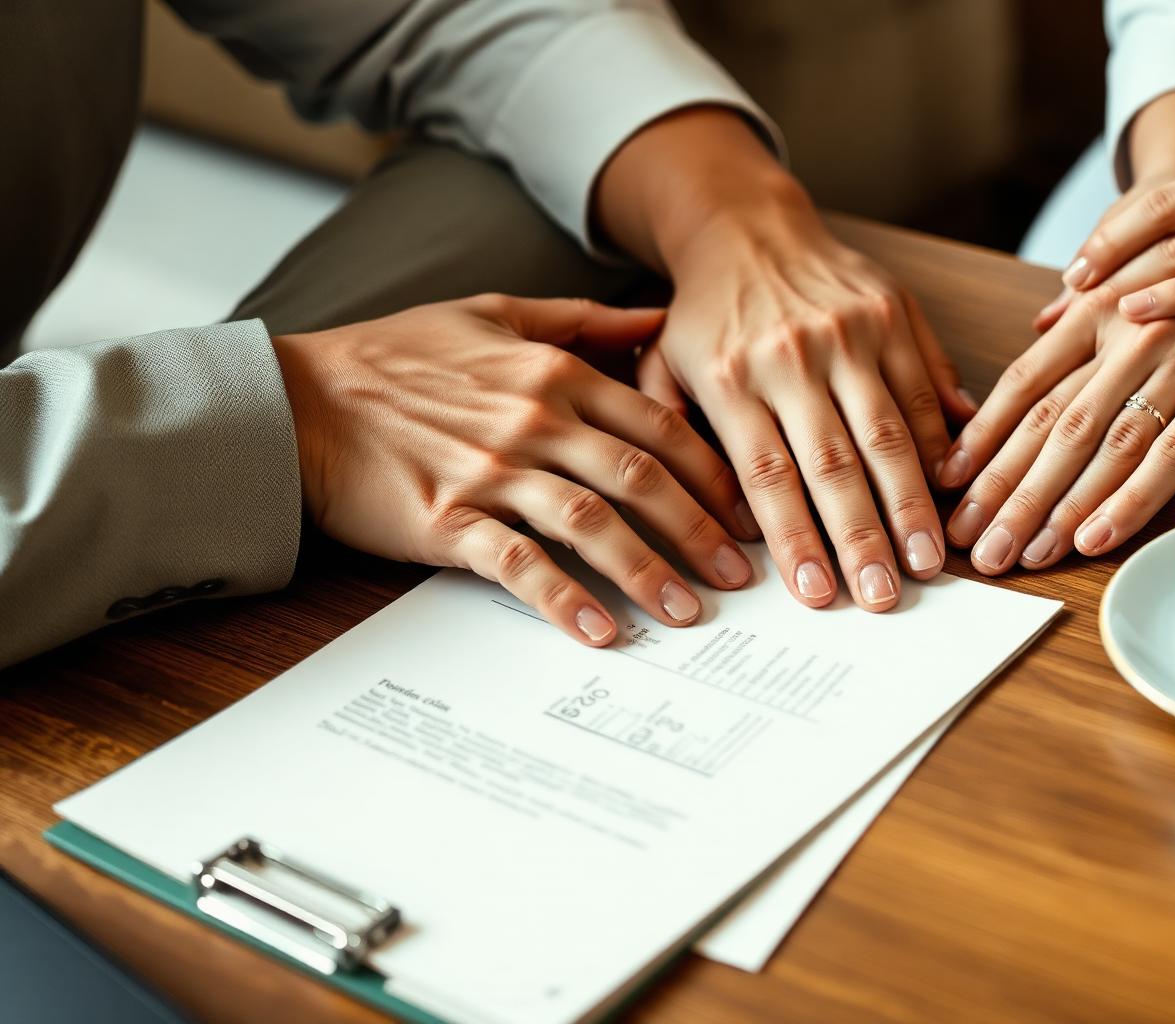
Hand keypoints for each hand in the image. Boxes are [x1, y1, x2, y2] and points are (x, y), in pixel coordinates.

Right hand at [270, 294, 756, 646]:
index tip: (746, 510)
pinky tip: (600, 630)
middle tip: (741, 575)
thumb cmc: (394, 356)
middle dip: (699, 529)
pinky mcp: (447, 522)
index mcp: (552, 372)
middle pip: (639, 476)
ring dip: (647, 569)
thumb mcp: (494, 312)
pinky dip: (563, 598)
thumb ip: (582, 319)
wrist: (297, 400)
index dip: (710, 471)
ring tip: (687, 611)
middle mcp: (531, 420)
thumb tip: (657, 317)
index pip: (657, 423)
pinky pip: (518, 564)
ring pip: (590, 521)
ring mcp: (489, 472)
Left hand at [595, 107, 972, 612]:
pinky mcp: (892, 313)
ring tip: (928, 561)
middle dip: (863, 539)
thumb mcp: (663, 372)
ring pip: (889, 433)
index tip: (819, 594)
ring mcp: (847, 331)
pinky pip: (921, 390)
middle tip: (885, 597)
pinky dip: (938, 445)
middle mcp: (791, 354)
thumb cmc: (704, 318)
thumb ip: (685, 447)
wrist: (746, 226)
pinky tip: (948, 493)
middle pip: (835, 464)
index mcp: (729, 375)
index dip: (797, 540)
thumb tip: (737, 528)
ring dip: (911, 506)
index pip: (768, 475)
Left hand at [940, 291, 1174, 568]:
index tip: (947, 481)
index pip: (1024, 383)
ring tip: (1016, 553)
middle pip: (1052, 425)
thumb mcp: (1150, 271)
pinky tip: (1092, 539)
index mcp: (1100, 308)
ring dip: (1055, 507)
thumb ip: (1093, 309)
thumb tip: (1037, 327)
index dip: (983, 435)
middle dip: (1004, 490)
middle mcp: (1132, 331)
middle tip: (966, 541)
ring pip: (1103, 445)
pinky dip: (1131, 499)